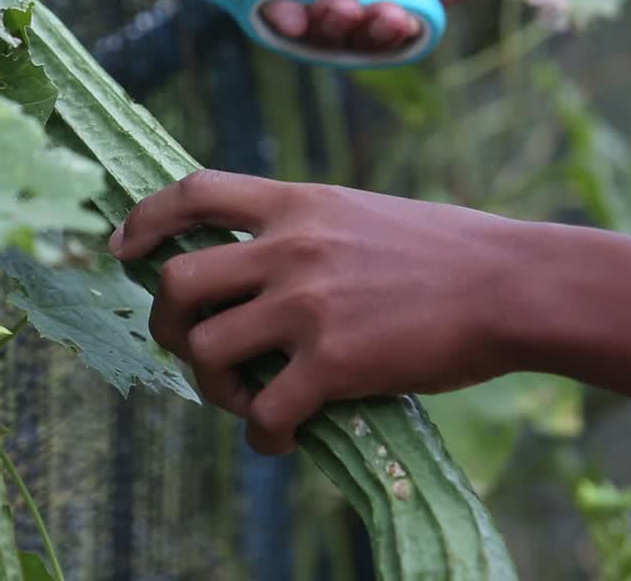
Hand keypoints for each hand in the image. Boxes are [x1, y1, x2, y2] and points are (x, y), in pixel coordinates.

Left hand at [108, 170, 525, 454]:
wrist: (510, 285)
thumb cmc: (446, 251)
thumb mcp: (359, 212)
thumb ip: (302, 228)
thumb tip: (256, 263)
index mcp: (296, 204)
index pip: (194, 192)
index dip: (144, 218)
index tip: (120, 246)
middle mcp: (289, 248)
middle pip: (176, 282)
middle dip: (165, 324)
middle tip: (189, 348)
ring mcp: (307, 305)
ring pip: (206, 350)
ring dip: (210, 384)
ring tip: (243, 398)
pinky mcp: (333, 363)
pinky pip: (264, 410)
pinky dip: (260, 435)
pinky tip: (279, 439)